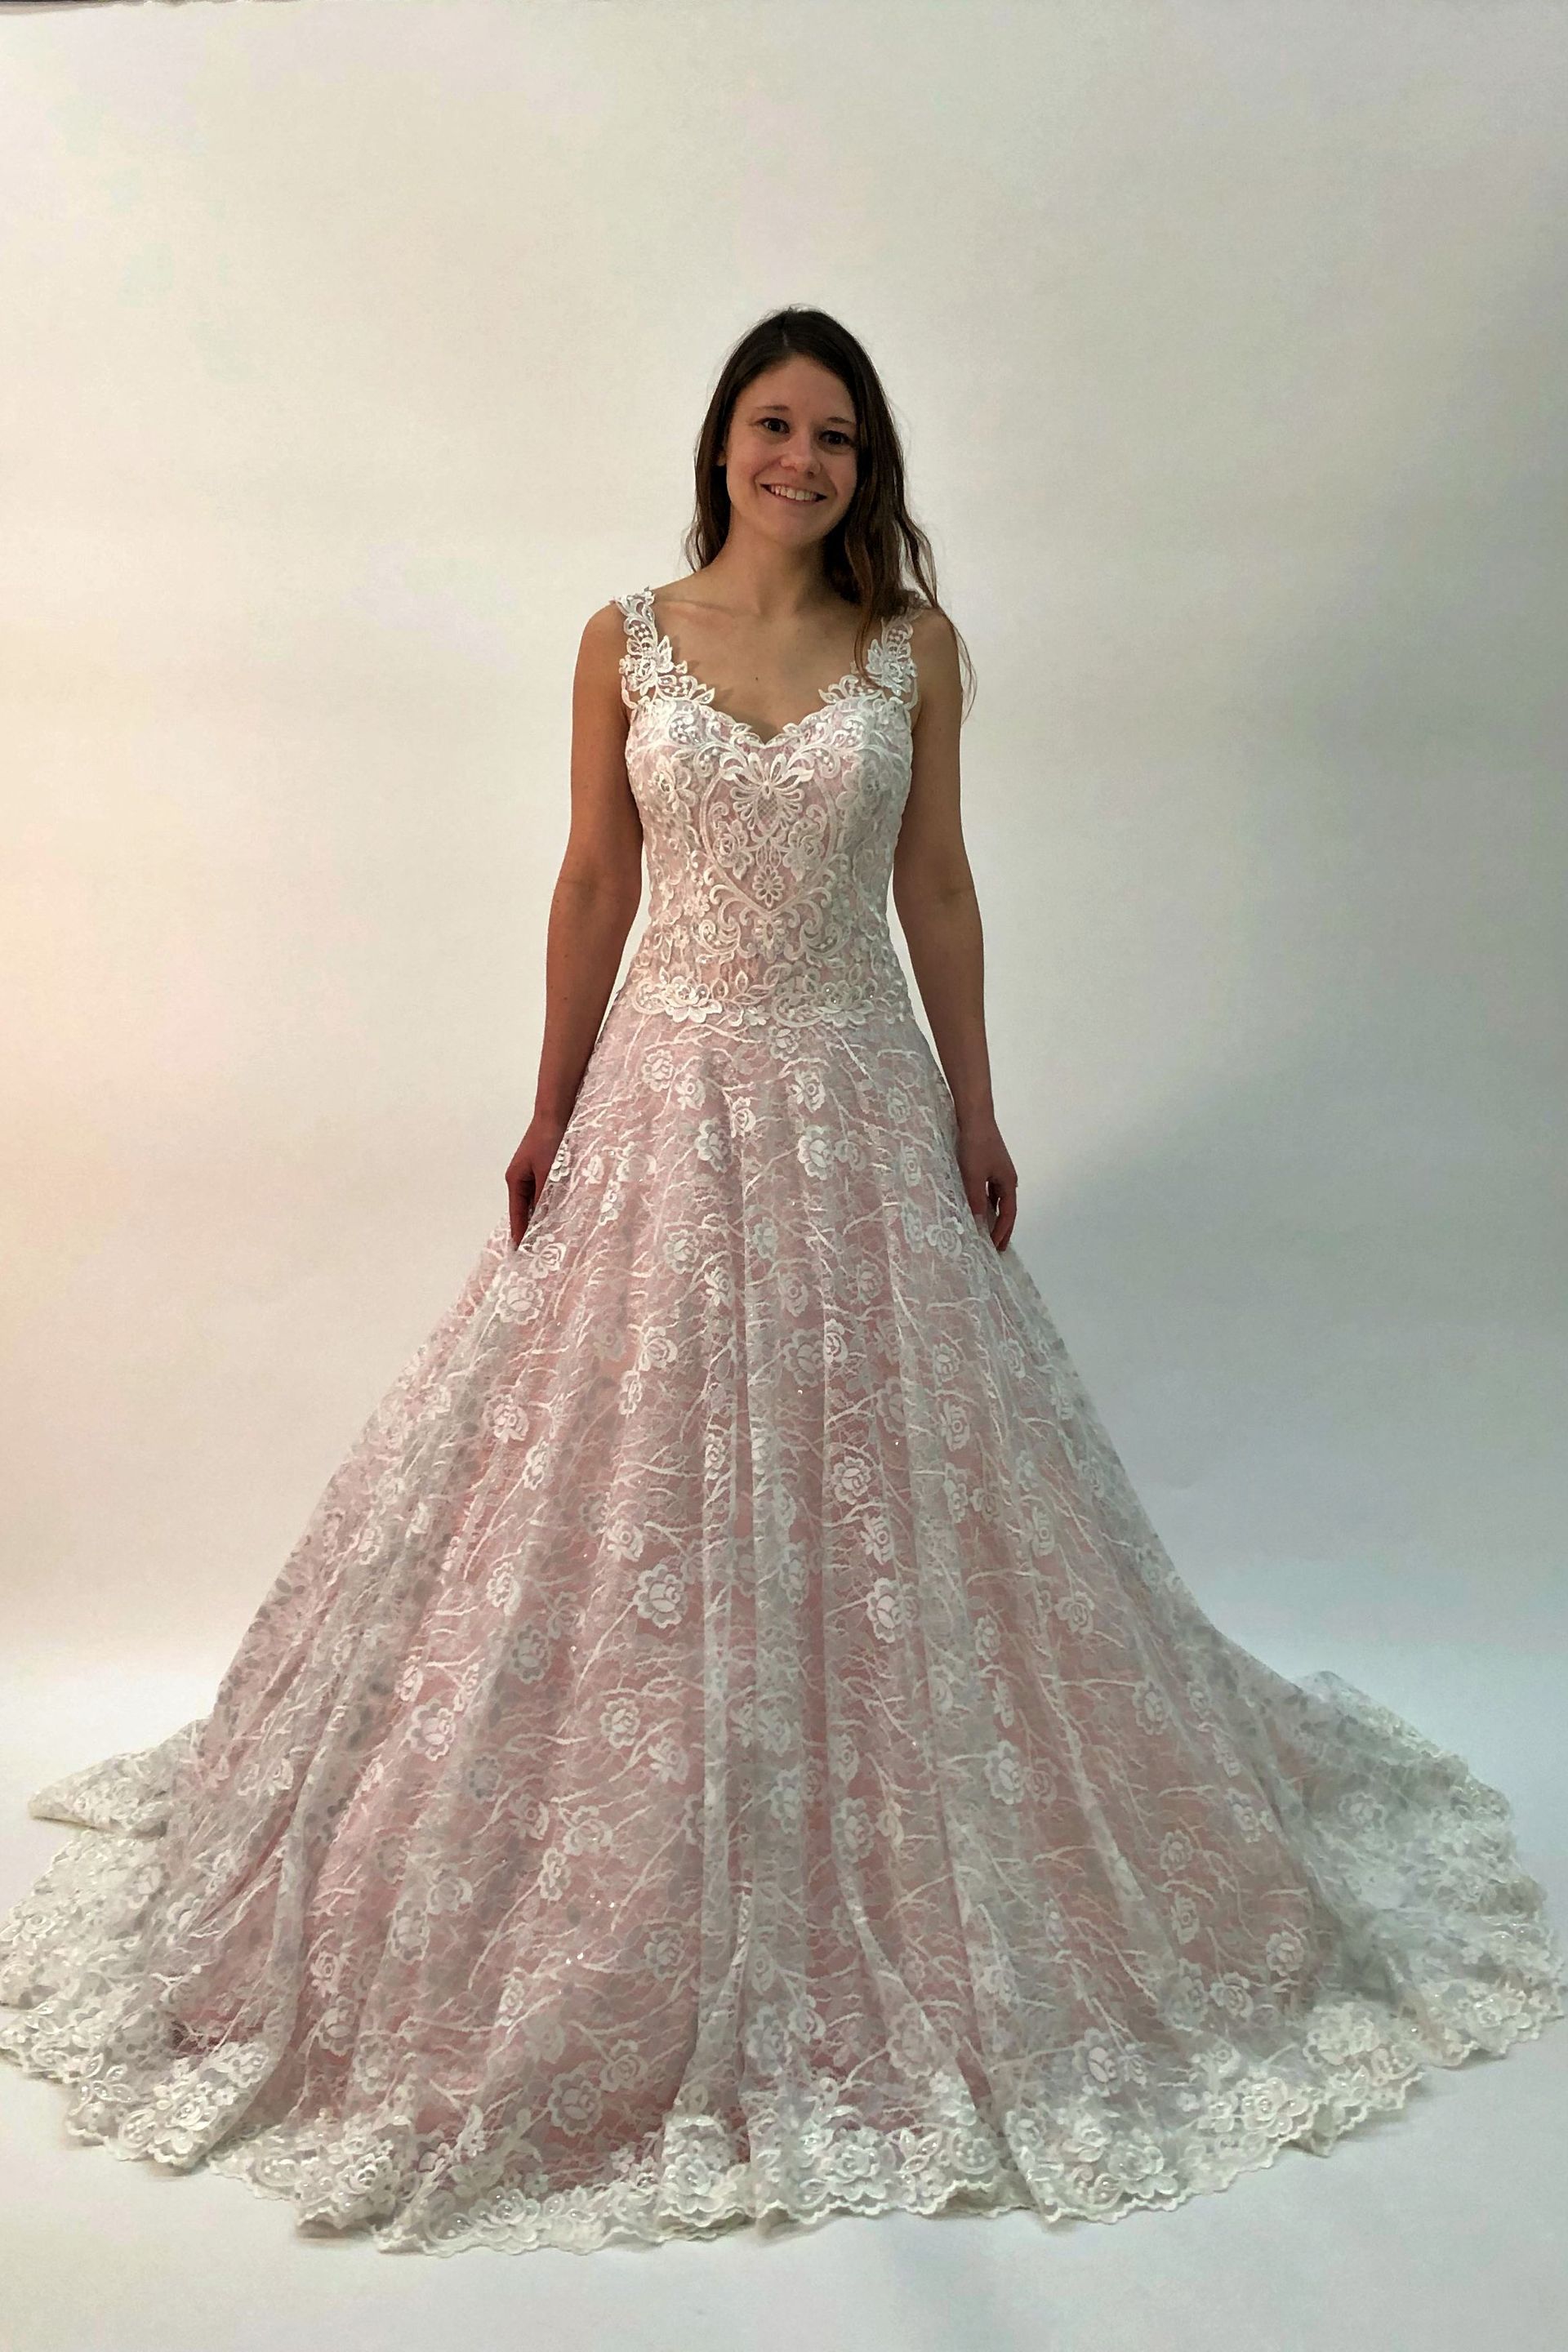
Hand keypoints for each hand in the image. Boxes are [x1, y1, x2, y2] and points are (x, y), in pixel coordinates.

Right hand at [505, 1114, 567, 1247]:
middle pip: (525, 1209)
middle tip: (538, 1249)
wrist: (556, 1113)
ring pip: (537, 1200)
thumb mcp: (547, 1171)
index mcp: (515, 1180)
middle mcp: (521, 1178)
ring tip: (550, 1234)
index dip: (520, 1232)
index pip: (517, 1214)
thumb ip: (545, 1196)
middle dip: (531, 1226)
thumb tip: (543, 1219)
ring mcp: (532, 1172)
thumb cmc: (548, 1140)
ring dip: (543, 1214)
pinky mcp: (544, 1167)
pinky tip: (560, 1210)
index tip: (521, 1251)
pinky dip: (551, 1201)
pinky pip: (546, 1191)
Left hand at [956, 1111, 1016, 1251]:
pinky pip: (991, 1191)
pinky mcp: (990, 1165)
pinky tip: (978, 1208)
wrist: (975, 1118)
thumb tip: (978, 1224)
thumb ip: (975, 1200)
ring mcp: (999, 1171)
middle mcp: (1007, 1179)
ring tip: (988, 1232)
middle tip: (998, 1247)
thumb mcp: (973, 1176)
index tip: (994, 1247)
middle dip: (1003, 1229)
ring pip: (999, 1201)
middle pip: (1007, 1210)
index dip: (1002, 1232)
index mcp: (1008, 1183)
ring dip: (995, 1217)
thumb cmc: (976, 1145)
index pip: (1008, 1214)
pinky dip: (987, 1203)